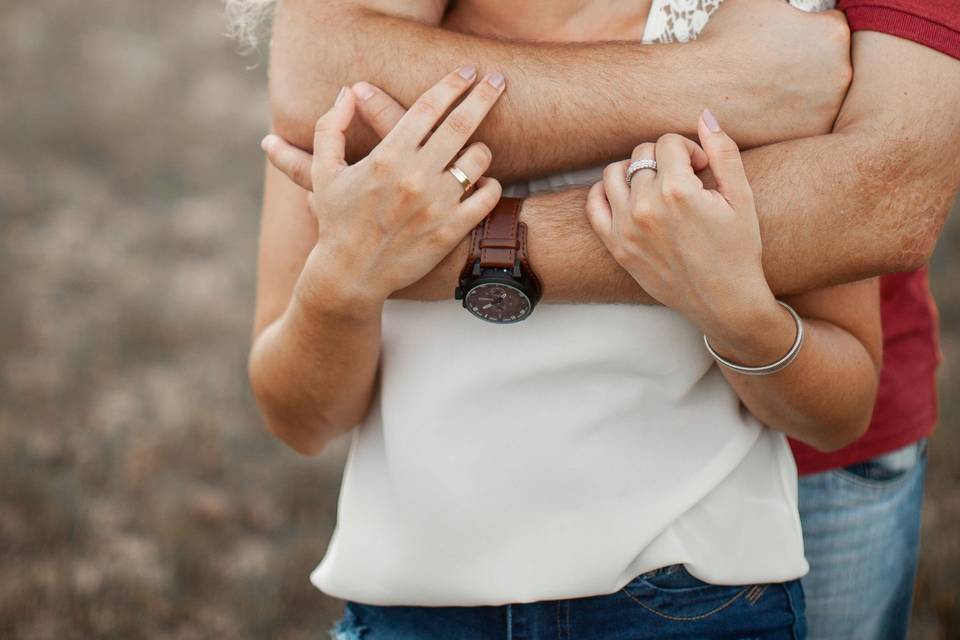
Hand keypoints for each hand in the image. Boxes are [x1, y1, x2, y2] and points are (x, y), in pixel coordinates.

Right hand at [262, 67, 504, 311]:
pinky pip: (487, 197)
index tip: (468, 72)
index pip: (429, 107)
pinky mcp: (451, 230)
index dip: (452, 84)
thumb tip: (346, 92)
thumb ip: (330, 127)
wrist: (351, 276)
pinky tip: (482, 185)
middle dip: (484, 96)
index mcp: (387, 157)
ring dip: (481, 149)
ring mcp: (436, 204)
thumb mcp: (324, 172)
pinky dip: (490, 186)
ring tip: (475, 151)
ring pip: (479, 159)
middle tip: (499, 80)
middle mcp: (415, 176)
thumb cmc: (337, 222)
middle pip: (461, 123)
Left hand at [586, 110, 779, 339]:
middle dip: (665, 160)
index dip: (689, 151)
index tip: (703, 171)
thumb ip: (724, 152)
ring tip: (657, 187)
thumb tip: (705, 116)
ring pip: (614, 173)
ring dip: (635, 172)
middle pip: (642, 154)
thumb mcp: (742, 198)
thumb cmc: (738, 250)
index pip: (668, 143)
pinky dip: (606, 192)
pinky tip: (629, 198)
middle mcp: (645, 208)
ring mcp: (626, 228)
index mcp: (677, 192)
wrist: (723, 302)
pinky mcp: (616, 246)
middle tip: (685, 183)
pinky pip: (594, 203)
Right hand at [700, 0, 850, 144]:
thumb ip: (786, 2)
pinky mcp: (807, 137)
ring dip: (802, 93)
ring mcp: (826, 110)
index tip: (782, 42)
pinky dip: (790, 119)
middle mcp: (840, 73)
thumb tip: (788, 6)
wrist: (694, 90)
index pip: (830, 29)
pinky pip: (806, 124)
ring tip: (767, 90)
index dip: (803, 33)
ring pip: (821, 97)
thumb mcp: (758, 0)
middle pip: (831, 65)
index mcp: (833, 33)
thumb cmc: (723, 43)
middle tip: (773, 69)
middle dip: (807, 64)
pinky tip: (765, 110)